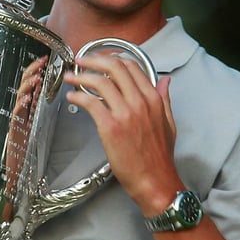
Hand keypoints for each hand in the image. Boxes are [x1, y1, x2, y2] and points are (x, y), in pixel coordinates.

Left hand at [64, 53, 181, 215]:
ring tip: (70, 78)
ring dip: (81, 76)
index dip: (112, 59)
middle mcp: (140, 102)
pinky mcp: (111, 127)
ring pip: (100, 82)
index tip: (100, 60)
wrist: (155, 180)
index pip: (132, 66)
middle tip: (80, 61)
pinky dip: (78, 96)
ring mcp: (125, 113)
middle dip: (93, 60)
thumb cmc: (159, 157)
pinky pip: (90, 103)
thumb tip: (165, 81)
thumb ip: (164, 99)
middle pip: (114, 67)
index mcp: (153, 99)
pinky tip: (72, 97)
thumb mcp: (168, 123)